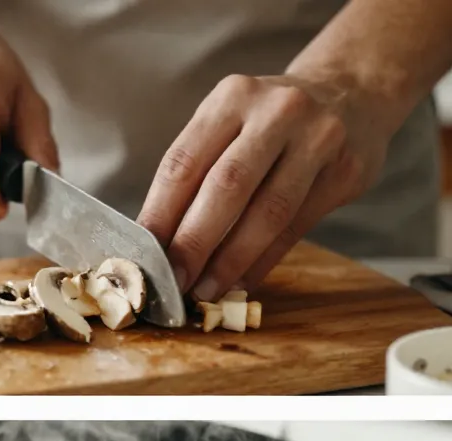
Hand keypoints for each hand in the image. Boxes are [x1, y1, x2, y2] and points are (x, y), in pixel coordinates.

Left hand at [138, 74, 390, 299]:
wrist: (353, 92)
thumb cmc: (272, 125)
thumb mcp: (232, 125)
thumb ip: (199, 173)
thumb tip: (160, 243)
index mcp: (232, 97)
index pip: (184, 161)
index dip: (160, 214)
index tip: (144, 256)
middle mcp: (276, 110)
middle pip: (226, 186)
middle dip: (194, 243)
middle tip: (174, 282)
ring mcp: (317, 137)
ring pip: (267, 212)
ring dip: (231, 261)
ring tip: (206, 291)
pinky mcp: (344, 170)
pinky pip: (295, 228)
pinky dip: (263, 261)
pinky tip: (242, 282)